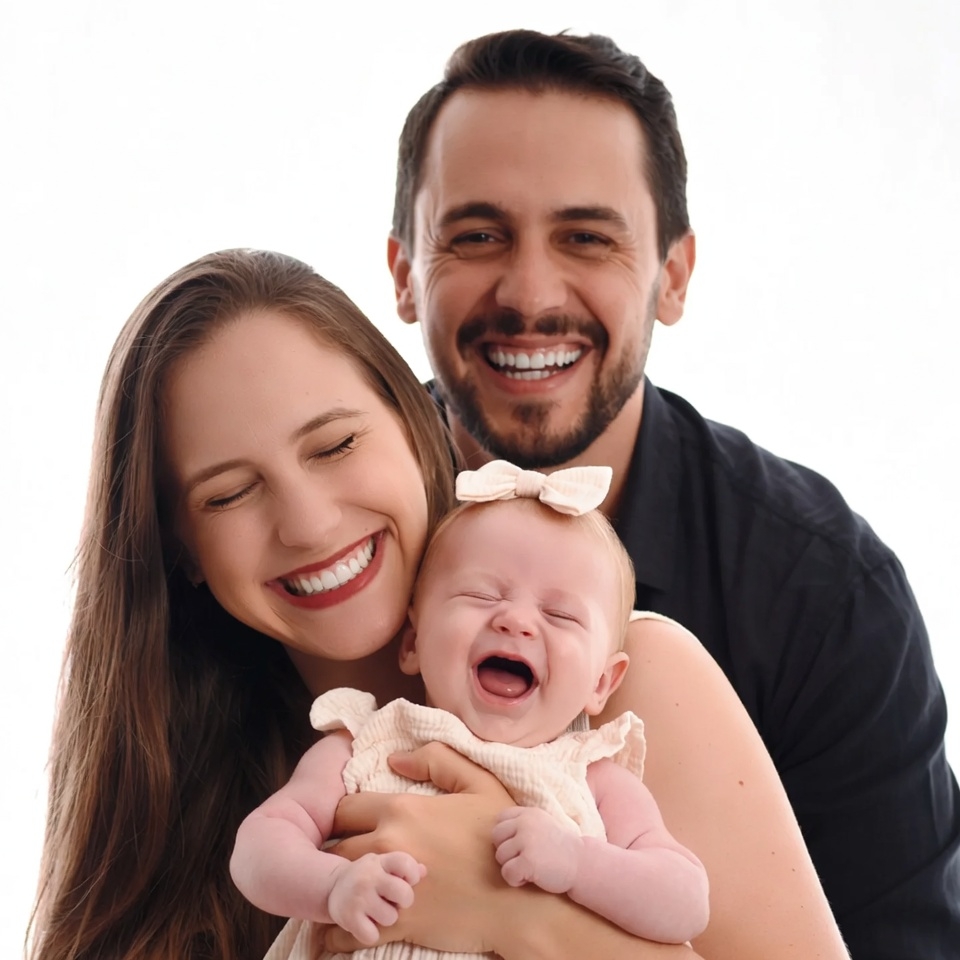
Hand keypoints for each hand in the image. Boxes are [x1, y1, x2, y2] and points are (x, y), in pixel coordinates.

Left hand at [325, 742, 515, 953]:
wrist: (520, 903)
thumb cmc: (500, 840)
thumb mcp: (479, 784)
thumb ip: (436, 760)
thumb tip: (394, 759)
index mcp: (402, 811)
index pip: (344, 808)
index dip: (342, 814)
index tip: (348, 823)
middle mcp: (387, 846)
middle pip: (334, 846)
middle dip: (334, 850)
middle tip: (341, 855)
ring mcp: (389, 887)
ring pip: (337, 885)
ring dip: (335, 884)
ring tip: (342, 886)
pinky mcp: (395, 924)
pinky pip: (347, 928)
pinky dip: (339, 927)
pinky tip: (345, 921)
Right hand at [327, 851, 425, 945]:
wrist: (333, 886)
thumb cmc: (368, 876)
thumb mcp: (384, 865)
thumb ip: (404, 867)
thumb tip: (424, 871)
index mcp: (380, 861)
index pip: (405, 863)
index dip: (412, 874)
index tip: (407, 880)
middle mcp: (369, 877)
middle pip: (404, 894)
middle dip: (404, 901)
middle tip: (394, 901)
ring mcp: (358, 897)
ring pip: (391, 918)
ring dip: (386, 918)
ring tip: (377, 911)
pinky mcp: (349, 918)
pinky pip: (373, 936)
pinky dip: (371, 934)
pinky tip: (365, 923)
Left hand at [492, 806, 580, 893]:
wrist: (582, 864)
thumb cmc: (560, 848)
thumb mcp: (542, 824)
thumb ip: (523, 823)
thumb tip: (498, 832)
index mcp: (528, 813)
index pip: (500, 819)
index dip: (506, 836)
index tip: (520, 846)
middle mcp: (525, 823)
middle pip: (496, 837)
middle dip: (506, 851)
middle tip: (524, 858)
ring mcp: (526, 841)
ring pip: (500, 856)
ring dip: (512, 867)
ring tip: (530, 868)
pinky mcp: (528, 861)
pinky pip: (507, 873)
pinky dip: (515, 880)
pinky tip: (529, 878)